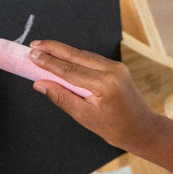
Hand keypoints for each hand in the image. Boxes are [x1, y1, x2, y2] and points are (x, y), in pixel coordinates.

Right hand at [27, 39, 164, 153]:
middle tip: (33, 45)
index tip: (32, 54)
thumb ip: (61, 97)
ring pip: (83, 55)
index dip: (48, 62)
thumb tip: (40, 84)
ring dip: (63, 52)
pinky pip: (91, 59)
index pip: (69, 70)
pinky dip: (75, 57)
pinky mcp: (116, 67)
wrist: (141, 128)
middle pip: (76, 55)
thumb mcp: (84, 116)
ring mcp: (116, 66)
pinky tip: (62, 57)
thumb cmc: (114, 127)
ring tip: (43, 49)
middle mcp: (111, 70)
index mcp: (104, 85)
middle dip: (53, 49)